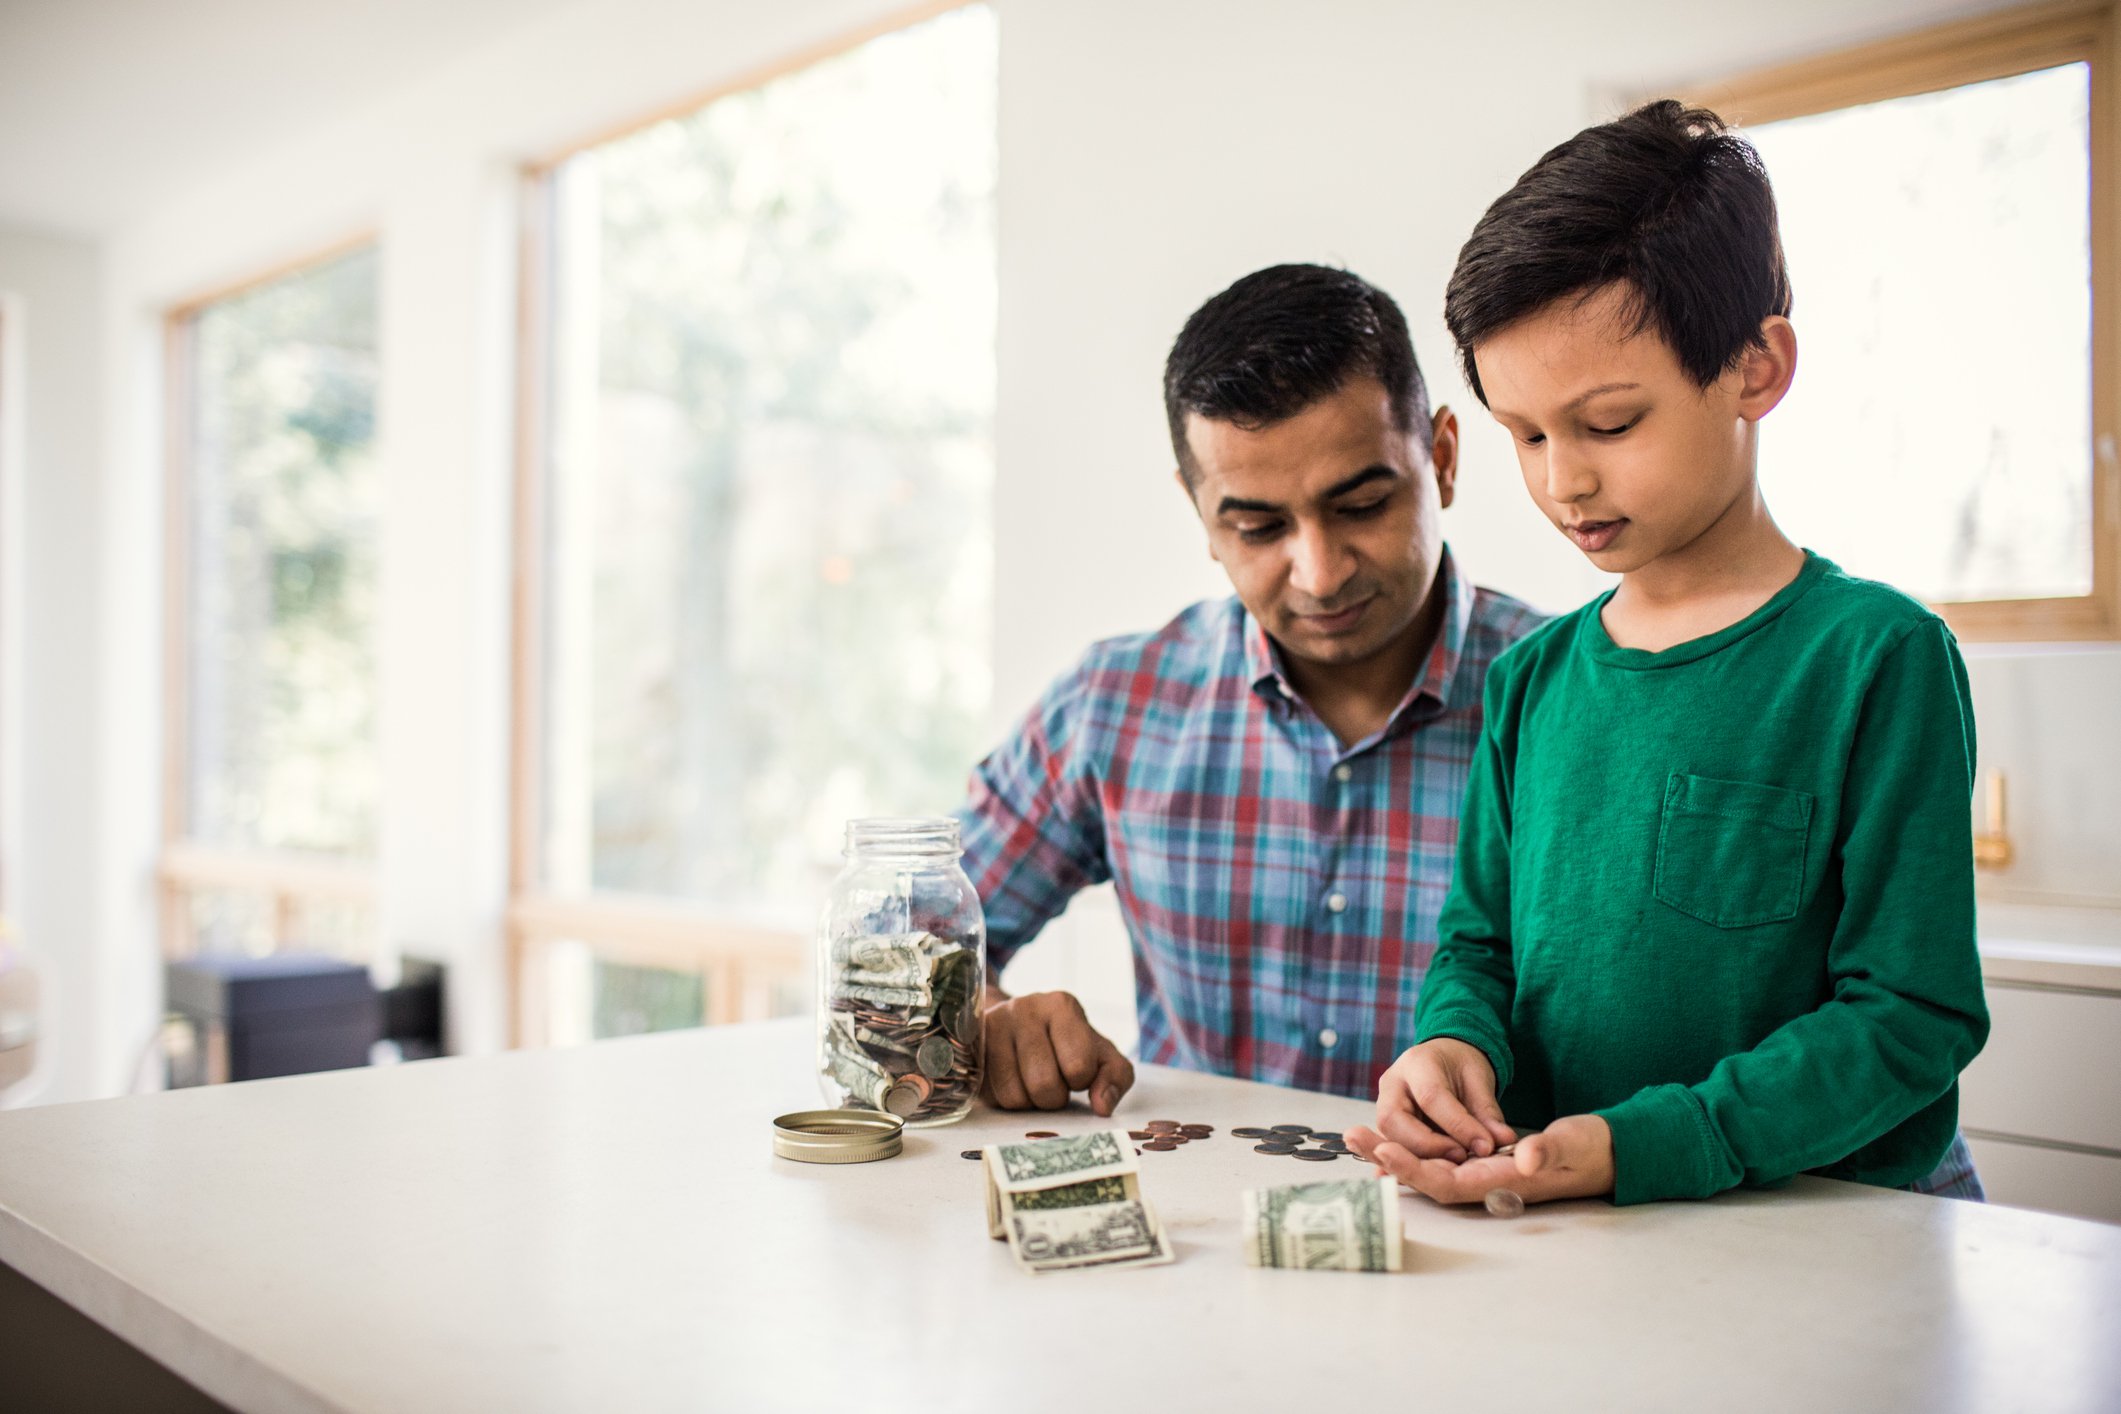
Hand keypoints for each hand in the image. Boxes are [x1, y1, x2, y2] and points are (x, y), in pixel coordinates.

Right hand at [980, 988, 1134, 1115]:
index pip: (1078, 1067)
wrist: (1016, 1027)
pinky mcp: (970, 1050)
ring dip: (1029, 1102)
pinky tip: (1011, 1082)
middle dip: (1054, 1097)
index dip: (1081, 1082)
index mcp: (1061, 1005)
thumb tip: (1102, 1108)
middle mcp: (1024, 1008)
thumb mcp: (1101, 1055)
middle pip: (1044, 1085)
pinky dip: (1006, 1101)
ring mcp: (992, 1026)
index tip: (1075, 1070)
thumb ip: (1115, 1078)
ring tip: (1030, 1081)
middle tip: (1052, 1082)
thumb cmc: (1066, 1045)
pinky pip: (992, 1097)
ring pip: (1015, 1096)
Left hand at [1346, 1113, 1615, 1205]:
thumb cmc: (1590, 1149)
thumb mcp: (1572, 1145)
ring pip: (1428, 1168)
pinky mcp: (1483, 1161)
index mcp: (1502, 1182)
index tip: (1385, 1150)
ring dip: (1393, 1152)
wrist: (1604, 1153)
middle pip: (1427, 1178)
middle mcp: (1486, 1183)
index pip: (1448, 1183)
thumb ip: (1549, 1151)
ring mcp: (1483, 1173)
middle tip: (1352, 1135)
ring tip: (1357, 1135)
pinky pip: (1439, 1160)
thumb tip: (1525, 1156)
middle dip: (1389, 1159)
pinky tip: (1387, 1139)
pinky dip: (1412, 1150)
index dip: (1415, 1170)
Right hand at [1363, 1037, 1516, 1162]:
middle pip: (1393, 1120)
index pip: (1431, 1097)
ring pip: (1388, 1137)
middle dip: (1427, 1146)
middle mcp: (1392, 1083)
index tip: (1484, 1146)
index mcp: (1418, 1063)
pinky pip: (1393, 1146)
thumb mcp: (1480, 1080)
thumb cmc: (1460, 1066)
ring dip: (1419, 1156)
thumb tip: (1503, 1140)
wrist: (1444, 1059)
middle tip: (1461, 1157)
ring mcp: (1384, 1104)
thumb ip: (1488, 1113)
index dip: (1457, 1125)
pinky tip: (1436, 1168)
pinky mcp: (1386, 1124)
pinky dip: (1413, 1160)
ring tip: (1453, 1163)